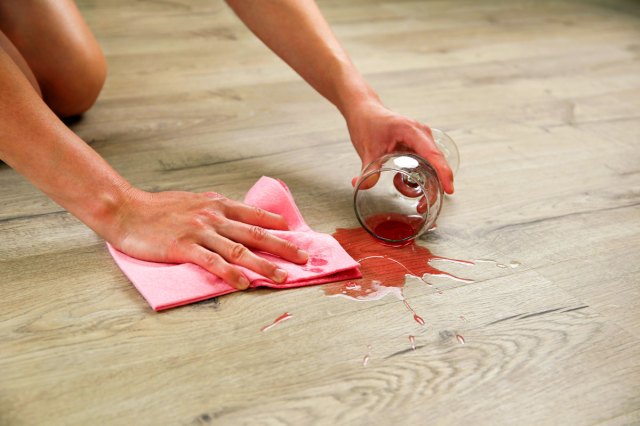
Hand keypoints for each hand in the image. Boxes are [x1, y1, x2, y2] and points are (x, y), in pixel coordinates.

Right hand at [107, 188, 308, 289]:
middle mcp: (214, 216)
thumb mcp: (194, 201)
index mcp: (218, 204)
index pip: (255, 216)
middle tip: (303, 259)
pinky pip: (213, 262)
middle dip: (283, 247)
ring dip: (263, 265)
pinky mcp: (184, 247)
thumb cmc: (160, 208)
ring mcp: (200, 232)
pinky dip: (231, 273)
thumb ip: (216, 210)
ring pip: (240, 250)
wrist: (126, 210)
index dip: (278, 226)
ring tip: (281, 278)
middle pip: (256, 234)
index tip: (297, 235)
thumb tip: (237, 219)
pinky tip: (244, 283)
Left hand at [345, 100, 453, 193]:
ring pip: (432, 164)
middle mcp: (421, 134)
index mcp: (411, 131)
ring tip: (414, 199)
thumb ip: (367, 170)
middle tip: (422, 205)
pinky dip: (421, 176)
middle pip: (436, 162)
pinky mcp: (418, 145)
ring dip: (427, 182)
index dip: (442, 172)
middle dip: (434, 185)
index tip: (448, 189)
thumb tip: (361, 187)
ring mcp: (421, 139)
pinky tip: (406, 185)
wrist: (364, 111)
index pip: (432, 154)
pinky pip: (426, 163)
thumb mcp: (367, 149)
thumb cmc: (367, 123)